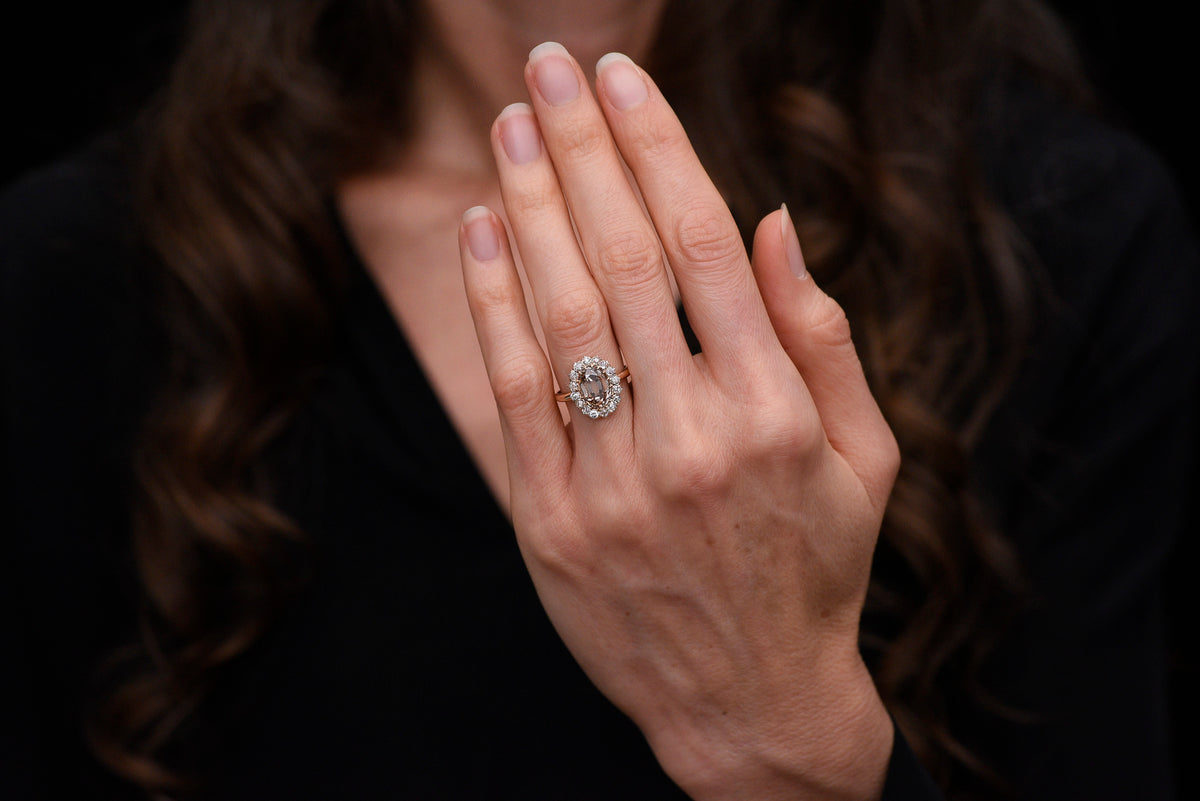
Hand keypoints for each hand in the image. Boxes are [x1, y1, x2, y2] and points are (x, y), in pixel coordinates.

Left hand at [458, 43, 898, 799]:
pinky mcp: (552, 523)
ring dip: (530, 206)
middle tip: (548, 68)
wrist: (747, 703)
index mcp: (775, 413)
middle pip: (622, 259)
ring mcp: (614, 484)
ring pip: (561, 315)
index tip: (623, 81)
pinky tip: (482, 231)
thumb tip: (770, 219)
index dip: (655, 148)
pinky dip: (494, 304)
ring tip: (510, 126)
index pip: (702, 246)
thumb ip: (821, 337)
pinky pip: (513, 394)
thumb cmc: (815, 568)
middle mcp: (692, 439)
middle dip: (580, 148)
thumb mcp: (863, 458)